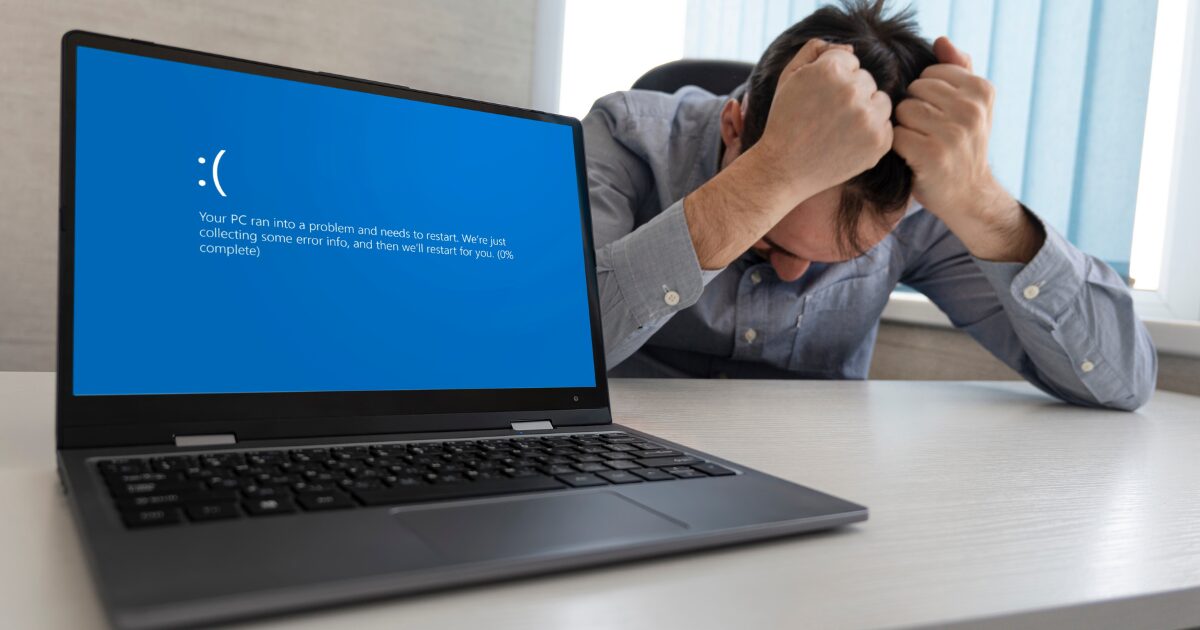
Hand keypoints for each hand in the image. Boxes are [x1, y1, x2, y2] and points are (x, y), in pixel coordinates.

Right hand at [753, 38, 894, 202]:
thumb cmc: (785, 120)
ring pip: (881, 101)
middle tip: (825, 116)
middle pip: (867, 80)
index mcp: (830, 70)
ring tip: (838, 128)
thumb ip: (816, 51)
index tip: (817, 97)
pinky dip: (870, 133)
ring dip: (865, 111)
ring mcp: (868, 119)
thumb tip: (851, 48)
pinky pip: (885, 125)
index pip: (849, 60)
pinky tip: (847, 142)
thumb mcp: (789, 77)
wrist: (783, 169)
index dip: (832, 79)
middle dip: (849, 94)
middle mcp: (852, 91)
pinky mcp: (880, 142)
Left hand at [892, 36, 1042, 261]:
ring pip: (903, 111)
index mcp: (982, 90)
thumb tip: (941, 41)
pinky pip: (896, 135)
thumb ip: (958, 69)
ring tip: (920, 142)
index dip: (925, 93)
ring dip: (904, 128)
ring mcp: (953, 133)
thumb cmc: (962, 144)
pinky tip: (912, 156)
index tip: (939, 114)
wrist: (968, 194)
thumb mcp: (970, 104)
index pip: (930, 72)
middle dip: (913, 109)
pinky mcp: (932, 155)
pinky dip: (898, 146)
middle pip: (914, 89)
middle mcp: (972, 109)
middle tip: (927, 131)